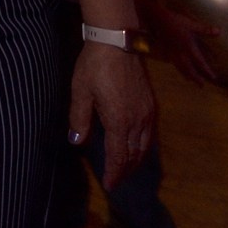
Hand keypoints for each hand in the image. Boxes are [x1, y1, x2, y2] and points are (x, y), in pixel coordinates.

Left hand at [69, 41, 155, 186]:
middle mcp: (137, 121)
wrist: (117, 42)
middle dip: (125, 171)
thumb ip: (79, 118)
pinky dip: (143, 147)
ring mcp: (147, 112)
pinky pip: (150, 134)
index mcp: (119, 120)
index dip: (115, 173)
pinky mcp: (151, 104)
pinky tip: (136, 148)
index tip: (110, 185)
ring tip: (125, 169)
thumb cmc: (94, 66)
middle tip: (116, 181)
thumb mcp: (80, 92)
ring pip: (145, 146)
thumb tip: (77, 141)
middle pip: (134, 154)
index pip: (119, 156)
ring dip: (136, 160)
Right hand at [141, 0, 221, 85]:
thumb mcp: (192, 24)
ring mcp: (172, 53)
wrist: (158, 20)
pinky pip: (172, 62)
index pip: (200, 62)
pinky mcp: (165, 50)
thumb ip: (205, 29)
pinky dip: (176, 67)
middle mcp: (180, 53)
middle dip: (196, 78)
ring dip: (186, 75)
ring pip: (180, 67)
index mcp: (188, 47)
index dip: (207, 71)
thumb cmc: (176, 21)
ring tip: (189, 80)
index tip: (213, 77)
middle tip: (201, 85)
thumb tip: (219, 31)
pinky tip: (176, 67)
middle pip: (189, 69)